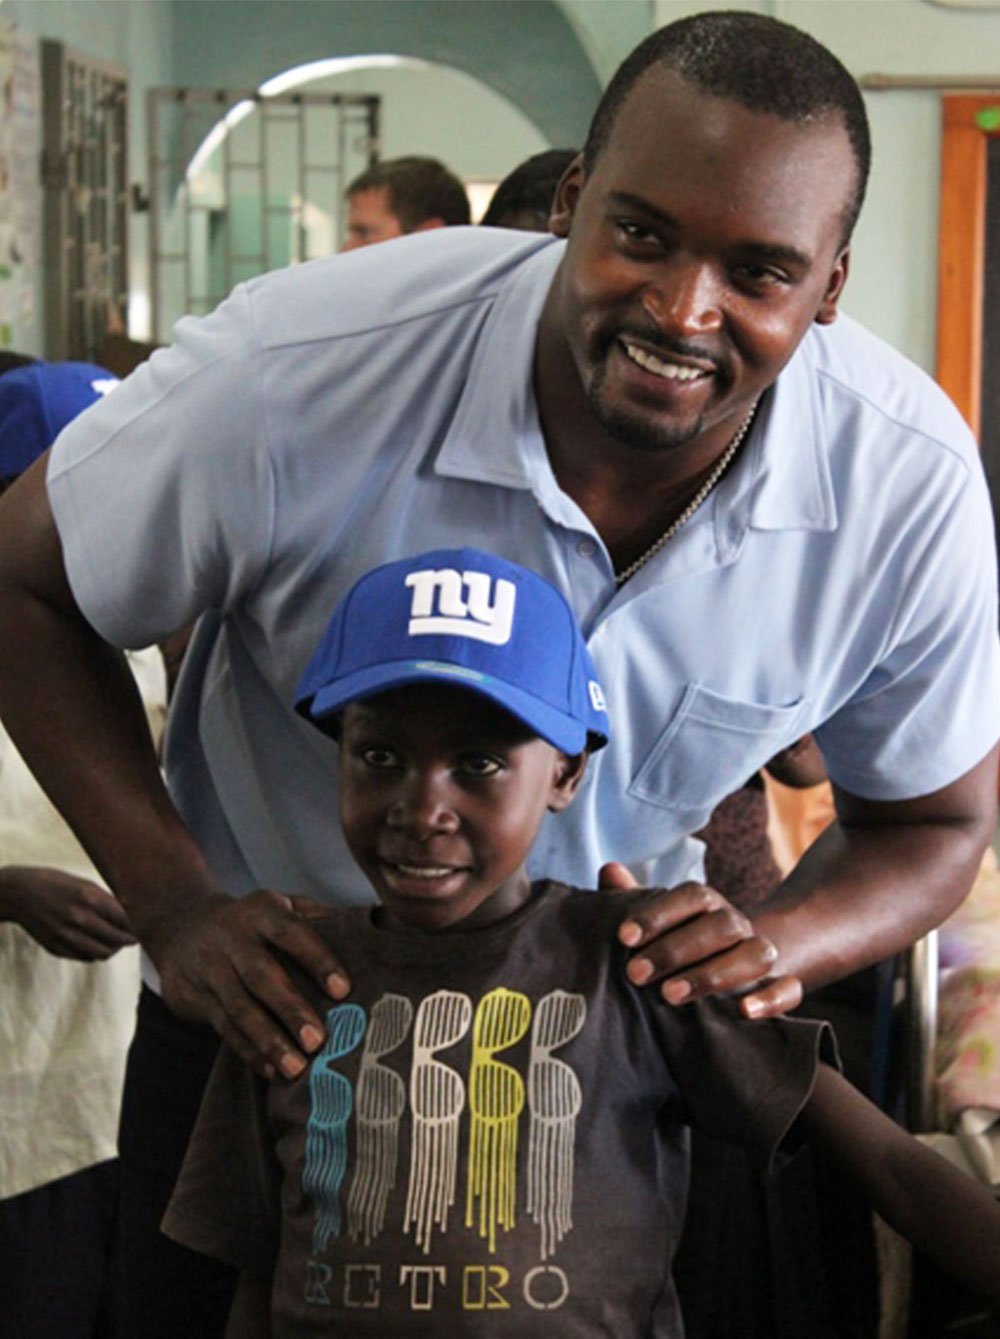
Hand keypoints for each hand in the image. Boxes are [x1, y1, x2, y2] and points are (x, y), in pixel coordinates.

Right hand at [0, 864, 137, 959]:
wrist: (21, 894)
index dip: (136, 925)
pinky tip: (97, 945)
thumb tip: (132, 914)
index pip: (124, 919)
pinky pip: (84, 957)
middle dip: (129, 940)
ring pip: (102, 953)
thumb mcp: (85, 885)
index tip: (143, 926)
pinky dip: (94, 953)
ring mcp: (66, 935)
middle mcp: (78, 918)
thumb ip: (107, 900)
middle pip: (116, 939)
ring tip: (117, 944)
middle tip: (134, 938)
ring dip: (113, 949)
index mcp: (89, 898)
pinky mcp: (56, 947)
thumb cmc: (57, 884)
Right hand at [153, 889, 350, 1080]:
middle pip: (261, 976)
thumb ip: (320, 918)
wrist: (182, 926)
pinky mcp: (196, 997)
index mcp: (262, 911)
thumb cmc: (254, 923)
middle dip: (290, 1009)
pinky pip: (223, 1028)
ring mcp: (211, 968)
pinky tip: (271, 1072)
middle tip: (319, 1040)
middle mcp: (233, 938)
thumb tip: (375, 930)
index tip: (343, 990)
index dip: (317, 959)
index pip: (291, 933)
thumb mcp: (281, 906)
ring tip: (296, 1068)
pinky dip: (248, 1051)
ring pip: (239, 1008)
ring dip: (268, 1040)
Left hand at [598, 861, 802, 1017]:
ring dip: (714, 974)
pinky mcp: (783, 986)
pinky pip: (790, 990)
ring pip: (756, 954)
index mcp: (708, 904)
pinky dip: (771, 999)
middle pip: (719, 927)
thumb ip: (631, 898)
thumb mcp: (655, 922)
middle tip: (635, 973)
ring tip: (670, 995)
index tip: (623, 937)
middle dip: (675, 950)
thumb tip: (609, 871)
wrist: (732, 964)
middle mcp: (737, 924)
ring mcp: (762, 953)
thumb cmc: (679, 942)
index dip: (658, 913)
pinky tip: (744, 1012)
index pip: (691, 896)